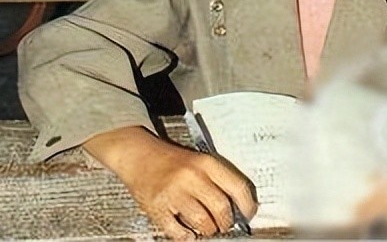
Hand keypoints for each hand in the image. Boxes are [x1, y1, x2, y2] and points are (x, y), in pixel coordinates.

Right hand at [86, 128, 256, 239]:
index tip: (248, 214)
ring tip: (203, 226)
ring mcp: (175, 192)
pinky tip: (185, 230)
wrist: (138, 154)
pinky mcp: (159, 207)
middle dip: (225, 223)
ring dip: (207, 230)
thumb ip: (216, 181)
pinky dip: (186, 236)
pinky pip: (180, 233)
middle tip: (222, 224)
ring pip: (203, 223)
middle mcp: (192, 176)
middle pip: (222, 209)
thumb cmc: (171, 160)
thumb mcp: (198, 161)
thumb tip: (237, 209)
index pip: (237, 187)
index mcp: (206, 163)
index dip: (247, 205)